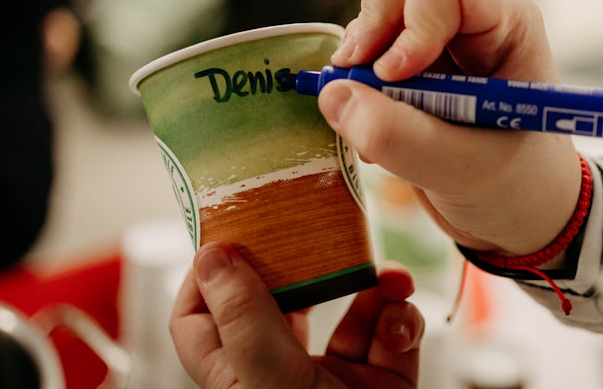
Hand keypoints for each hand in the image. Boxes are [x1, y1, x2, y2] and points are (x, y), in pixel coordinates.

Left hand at [171, 243, 422, 388]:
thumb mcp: (271, 381)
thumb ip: (244, 319)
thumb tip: (212, 257)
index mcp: (239, 378)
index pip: (201, 319)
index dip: (207, 277)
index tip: (230, 234)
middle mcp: (283, 374)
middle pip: (280, 302)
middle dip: (304, 263)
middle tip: (311, 227)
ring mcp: (335, 377)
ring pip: (347, 309)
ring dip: (371, 286)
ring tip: (385, 277)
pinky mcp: (383, 381)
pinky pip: (391, 332)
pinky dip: (401, 318)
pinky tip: (400, 319)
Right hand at [318, 0, 581, 256]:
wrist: (519, 215)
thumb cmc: (515, 187)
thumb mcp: (463, 171)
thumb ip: (400, 136)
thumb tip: (333, 94)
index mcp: (508, 21)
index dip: (408, 21)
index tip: (394, 78)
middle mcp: (476, 11)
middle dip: (374, 19)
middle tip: (360, 80)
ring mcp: (442, 28)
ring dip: (362, 55)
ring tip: (376, 117)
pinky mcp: (413, 54)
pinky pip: (366, 38)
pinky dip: (354, 78)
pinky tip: (375, 125)